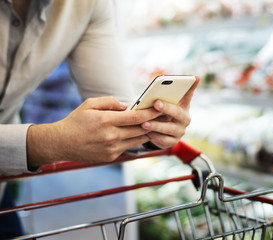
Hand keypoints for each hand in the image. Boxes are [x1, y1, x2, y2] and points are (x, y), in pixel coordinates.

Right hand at [27, 96, 160, 168]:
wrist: (61, 143)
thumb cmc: (75, 121)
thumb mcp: (89, 104)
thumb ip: (109, 102)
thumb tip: (126, 105)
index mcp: (106, 120)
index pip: (136, 117)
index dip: (151, 112)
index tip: (161, 108)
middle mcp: (111, 136)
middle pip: (140, 129)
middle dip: (154, 122)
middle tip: (165, 116)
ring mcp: (111, 149)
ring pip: (137, 140)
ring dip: (148, 132)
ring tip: (157, 125)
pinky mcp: (111, 157)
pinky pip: (128, 147)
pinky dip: (135, 140)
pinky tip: (140, 134)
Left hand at [141, 76, 199, 148]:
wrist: (161, 134)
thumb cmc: (162, 114)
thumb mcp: (164, 104)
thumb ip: (163, 96)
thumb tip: (155, 90)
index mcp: (184, 106)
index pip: (189, 94)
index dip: (192, 86)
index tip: (195, 77)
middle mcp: (185, 119)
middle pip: (177, 112)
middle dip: (166, 108)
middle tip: (156, 103)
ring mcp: (180, 131)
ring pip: (169, 128)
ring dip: (156, 125)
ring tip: (144, 123)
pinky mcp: (172, 142)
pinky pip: (163, 139)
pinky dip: (154, 136)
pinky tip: (146, 133)